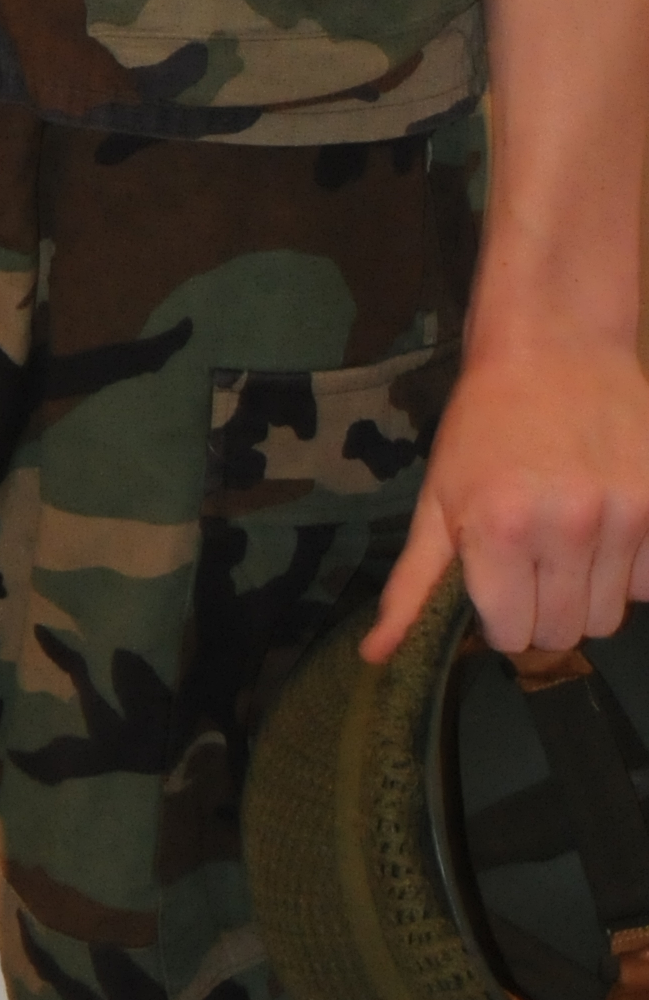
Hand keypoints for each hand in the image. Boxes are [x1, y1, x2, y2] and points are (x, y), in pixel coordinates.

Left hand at [362, 332, 648, 659]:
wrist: (557, 344)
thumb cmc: (485, 422)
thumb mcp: (436, 496)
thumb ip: (412, 584)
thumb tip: (376, 655)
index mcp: (499, 530)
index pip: (510, 636)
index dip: (500, 615)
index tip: (496, 582)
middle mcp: (566, 529)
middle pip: (564, 634)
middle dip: (541, 610)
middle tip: (531, 562)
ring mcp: (623, 519)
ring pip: (610, 617)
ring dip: (586, 592)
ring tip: (566, 540)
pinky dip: (629, 571)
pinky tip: (606, 528)